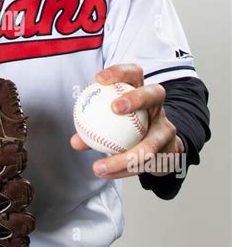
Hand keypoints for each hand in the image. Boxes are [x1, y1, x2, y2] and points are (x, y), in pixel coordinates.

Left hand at [70, 63, 184, 178]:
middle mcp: (158, 106)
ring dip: (123, 156)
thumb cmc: (131, 128)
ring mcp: (166, 128)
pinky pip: (146, 163)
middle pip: (154, 93)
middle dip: (137, 98)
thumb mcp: (112, 124)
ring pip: (151, 142)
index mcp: (141, 91)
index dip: (119, 72)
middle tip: (115, 108)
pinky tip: (107, 174)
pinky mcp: (170, 150)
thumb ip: (93, 128)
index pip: (134, 73)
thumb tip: (75, 141)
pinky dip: (124, 170)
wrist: (163, 147)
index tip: (99, 79)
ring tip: (99, 166)